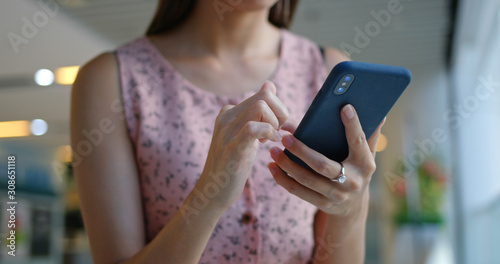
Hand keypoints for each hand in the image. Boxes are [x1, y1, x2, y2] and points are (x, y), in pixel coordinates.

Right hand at [196, 81, 288, 211]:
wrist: (213, 192)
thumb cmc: (233, 165)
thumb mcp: (246, 134)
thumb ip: (257, 112)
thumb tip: (270, 85)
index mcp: (229, 111)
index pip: (264, 94)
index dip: (279, 109)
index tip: (277, 128)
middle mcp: (226, 116)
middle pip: (265, 96)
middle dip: (280, 114)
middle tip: (277, 134)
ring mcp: (227, 130)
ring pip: (261, 106)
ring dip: (274, 124)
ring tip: (271, 141)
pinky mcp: (233, 147)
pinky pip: (253, 128)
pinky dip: (268, 133)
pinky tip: (269, 145)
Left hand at [268, 104, 384, 216]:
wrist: (353, 207)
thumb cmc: (357, 171)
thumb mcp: (366, 156)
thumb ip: (369, 136)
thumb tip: (379, 113)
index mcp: (365, 165)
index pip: (359, 142)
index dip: (353, 125)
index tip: (344, 108)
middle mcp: (352, 181)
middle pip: (323, 165)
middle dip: (302, 151)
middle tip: (285, 137)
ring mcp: (336, 195)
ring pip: (307, 180)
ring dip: (287, 165)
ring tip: (273, 150)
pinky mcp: (322, 204)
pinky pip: (298, 191)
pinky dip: (283, 179)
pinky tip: (272, 167)